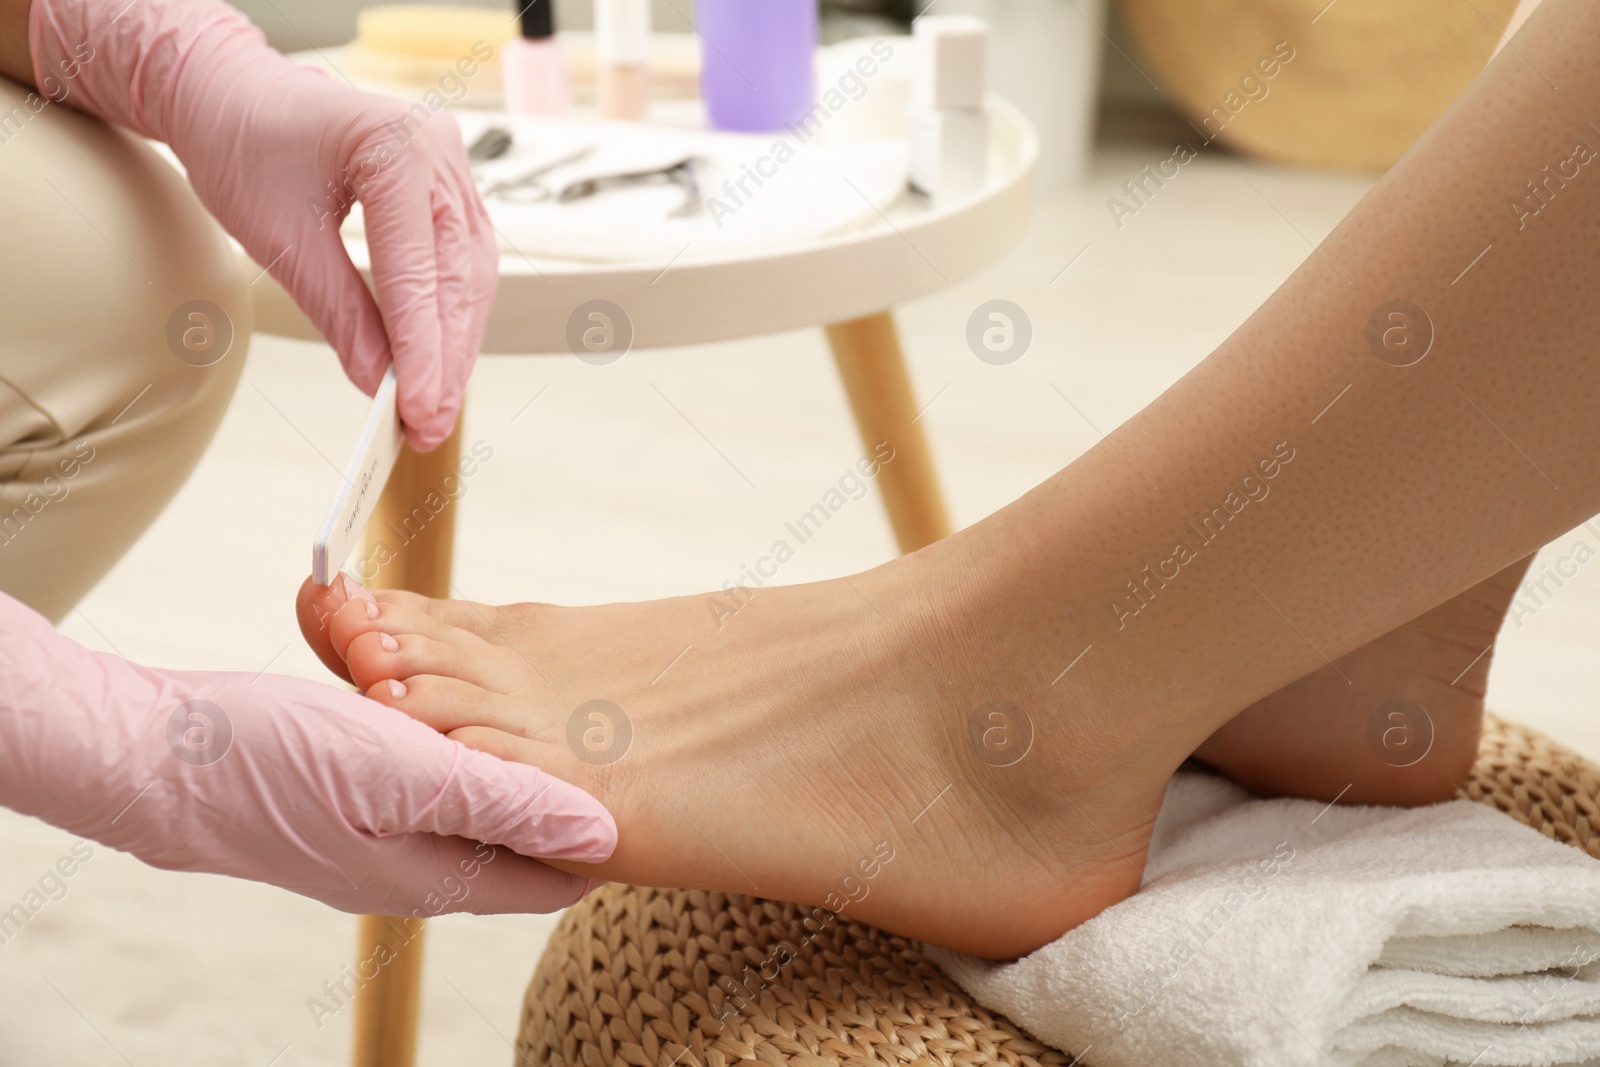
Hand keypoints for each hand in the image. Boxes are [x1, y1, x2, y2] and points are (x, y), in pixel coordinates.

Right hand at [0, 592, 614, 915]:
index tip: (637, 779)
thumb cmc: (271, 764)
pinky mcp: (346, 799)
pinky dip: (450, 736)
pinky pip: (425, 772)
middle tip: (595, 723)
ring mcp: (378, 836)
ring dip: (502, 755)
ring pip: (473, 799)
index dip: (599, 837)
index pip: (553, 878)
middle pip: (519, 839)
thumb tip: (601, 838)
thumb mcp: (405, 775)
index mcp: (440, 873)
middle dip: (556, 789)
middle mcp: (415, 865)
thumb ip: (503, 806)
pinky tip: (451, 700)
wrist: (149, 757)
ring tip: (539, 701)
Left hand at [30, 0, 496, 449]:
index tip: (417, 413)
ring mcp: (453, 168)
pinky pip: (464, 265)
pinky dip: (450, 318)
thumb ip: (339, 312)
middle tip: (427, 426)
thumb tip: (379, 383)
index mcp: (398, 146)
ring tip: (432, 406)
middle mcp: (441, 151)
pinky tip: (437, 363)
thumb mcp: (279, 238)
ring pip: (472, 278)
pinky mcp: (450, 190)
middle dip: (445, 361)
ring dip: (454, 347)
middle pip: (459, 279)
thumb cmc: (244, 146)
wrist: (234, 95)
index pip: (419, 271)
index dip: (421, 352)